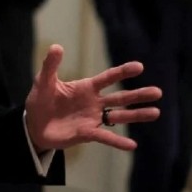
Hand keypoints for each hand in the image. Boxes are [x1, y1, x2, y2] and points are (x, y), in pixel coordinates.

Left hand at [25, 44, 160, 151]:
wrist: (34, 124)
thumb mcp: (44, 82)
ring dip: (136, 115)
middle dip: (138, 95)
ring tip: (156, 112)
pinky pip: (105, 136)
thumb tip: (56, 46)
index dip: (122, 72)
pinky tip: (132, 145)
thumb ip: (50, 65)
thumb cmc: (41, 101)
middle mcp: (94, 102)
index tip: (139, 67)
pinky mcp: (87, 133)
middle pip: (120, 97)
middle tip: (158, 92)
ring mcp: (93, 118)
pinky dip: (117, 141)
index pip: (108, 78)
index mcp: (86, 87)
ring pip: (119, 116)